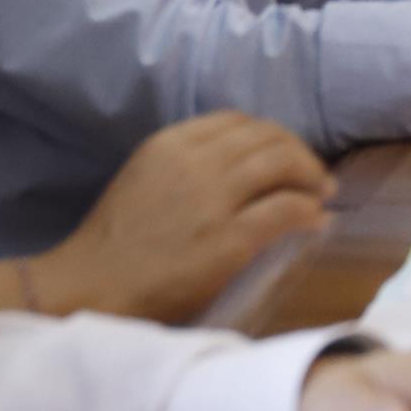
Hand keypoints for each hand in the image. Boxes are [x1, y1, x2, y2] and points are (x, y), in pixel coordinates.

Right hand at [31, 112, 335, 321]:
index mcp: (171, 143)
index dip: (271, 135)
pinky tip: (316, 221)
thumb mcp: (144, 178)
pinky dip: (310, 212)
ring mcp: (213, 199)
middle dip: (299, 153)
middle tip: (315, 176)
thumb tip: (244, 164)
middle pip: (269, 138)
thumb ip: (187, 163)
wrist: (88, 288)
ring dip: (312, 177)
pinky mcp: (228, 239)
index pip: (238, 121)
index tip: (285, 154)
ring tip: (321, 194)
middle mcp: (195, 162)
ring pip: (284, 165)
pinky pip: (287, 210)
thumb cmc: (114, 244)